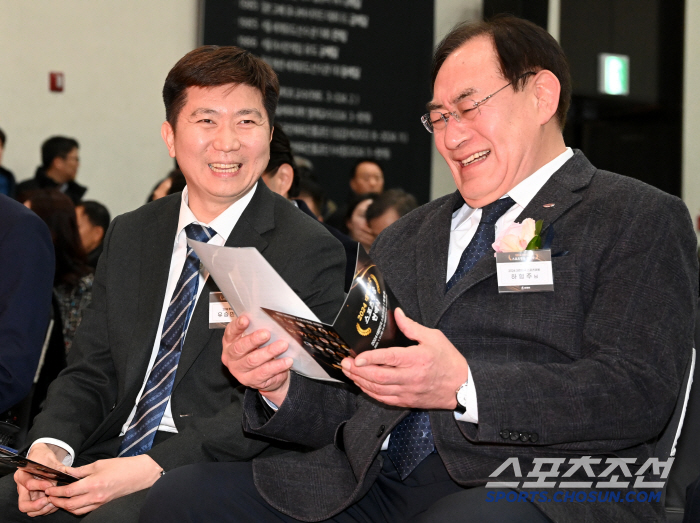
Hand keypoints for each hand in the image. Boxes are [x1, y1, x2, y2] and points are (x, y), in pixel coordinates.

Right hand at [15, 443, 67, 515]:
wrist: (41, 456)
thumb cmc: (43, 456)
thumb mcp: (48, 458)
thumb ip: (55, 466)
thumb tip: (67, 473)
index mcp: (22, 475)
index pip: (28, 484)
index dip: (40, 486)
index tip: (50, 485)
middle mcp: (22, 488)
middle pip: (24, 505)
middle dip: (37, 505)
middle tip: (49, 499)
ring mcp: (28, 495)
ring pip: (30, 511)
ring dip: (43, 509)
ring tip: (55, 502)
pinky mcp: (35, 499)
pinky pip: (38, 510)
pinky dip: (47, 509)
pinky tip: (56, 503)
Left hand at [43, 455, 161, 515]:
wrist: (140, 474)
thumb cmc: (122, 466)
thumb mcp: (99, 464)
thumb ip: (81, 470)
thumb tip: (67, 472)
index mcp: (93, 483)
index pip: (68, 491)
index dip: (55, 492)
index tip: (48, 489)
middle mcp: (95, 496)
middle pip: (69, 505)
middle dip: (56, 502)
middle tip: (49, 496)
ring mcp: (100, 502)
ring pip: (76, 511)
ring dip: (65, 507)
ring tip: (59, 500)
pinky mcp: (103, 505)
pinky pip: (86, 510)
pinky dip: (76, 508)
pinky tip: (73, 502)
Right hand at [222, 314, 291, 406]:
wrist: (266, 374)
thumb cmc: (259, 350)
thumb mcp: (256, 339)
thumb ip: (257, 329)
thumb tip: (270, 319)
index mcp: (229, 342)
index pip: (230, 332)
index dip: (237, 326)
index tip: (246, 319)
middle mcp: (231, 357)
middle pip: (240, 348)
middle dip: (253, 340)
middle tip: (267, 334)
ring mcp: (239, 370)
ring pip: (253, 360)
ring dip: (269, 352)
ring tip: (282, 345)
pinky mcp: (251, 381)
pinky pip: (264, 373)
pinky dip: (276, 366)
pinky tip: (286, 361)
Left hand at [341, 308, 467, 409]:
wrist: (461, 386)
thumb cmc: (449, 360)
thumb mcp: (434, 337)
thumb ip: (412, 327)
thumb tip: (397, 313)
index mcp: (418, 359)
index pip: (391, 359)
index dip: (372, 358)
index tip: (358, 357)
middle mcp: (412, 377)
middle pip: (380, 376)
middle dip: (359, 370)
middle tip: (345, 363)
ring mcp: (408, 391)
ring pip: (379, 389)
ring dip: (361, 381)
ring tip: (349, 372)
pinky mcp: (407, 400)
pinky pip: (384, 399)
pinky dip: (370, 392)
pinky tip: (362, 384)